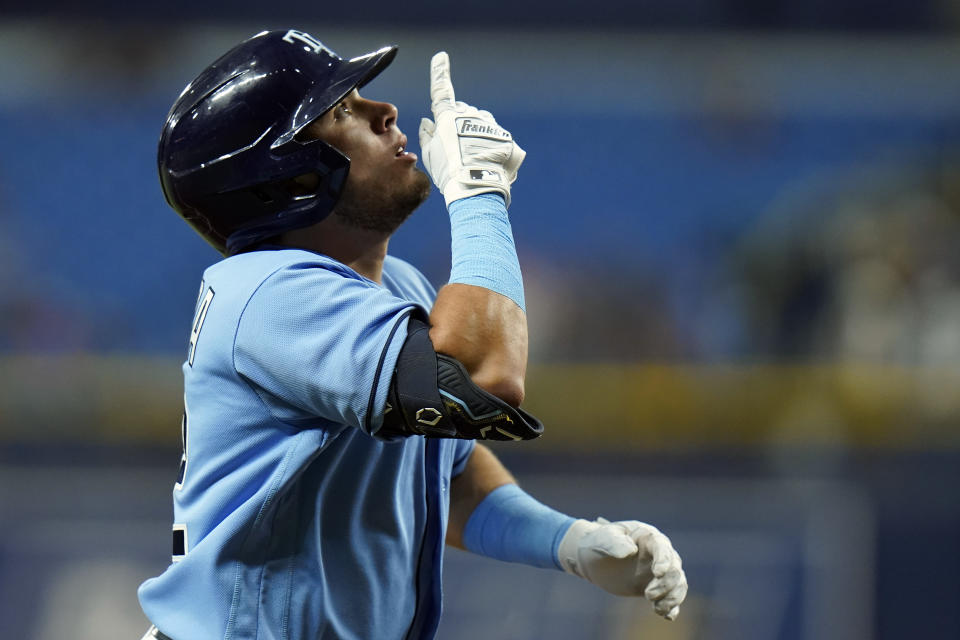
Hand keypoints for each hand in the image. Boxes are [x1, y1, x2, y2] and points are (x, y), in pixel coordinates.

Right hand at [418, 51, 525, 206]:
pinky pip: (495, 137)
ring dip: (476, 134)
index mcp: (448, 117)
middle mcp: (470, 115)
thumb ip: (428, 135)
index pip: (441, 90)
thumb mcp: (431, 155)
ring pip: (481, 123)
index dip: (440, 73)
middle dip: (459, 123)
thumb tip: (428, 122)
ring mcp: (488, 124)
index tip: (441, 57)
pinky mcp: (504, 135)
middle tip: (455, 148)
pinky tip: (486, 163)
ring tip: (472, 158)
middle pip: (463, 112)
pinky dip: (491, 147)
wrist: (477, 186)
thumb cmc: (448, 171)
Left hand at [557, 518, 687, 619]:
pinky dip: (672, 606)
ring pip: (677, 583)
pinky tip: (667, 615)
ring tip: (658, 608)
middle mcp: (658, 553)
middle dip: (666, 584)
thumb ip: (614, 543)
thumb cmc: (598, 542)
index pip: (662, 547)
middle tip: (648, 595)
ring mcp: (658, 571)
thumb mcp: (602, 539)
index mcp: (647, 536)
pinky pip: (670, 596)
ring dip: (672, 597)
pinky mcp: (655, 586)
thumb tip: (629, 550)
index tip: (658, 573)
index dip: (663, 560)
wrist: (593, 559)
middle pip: (674, 568)